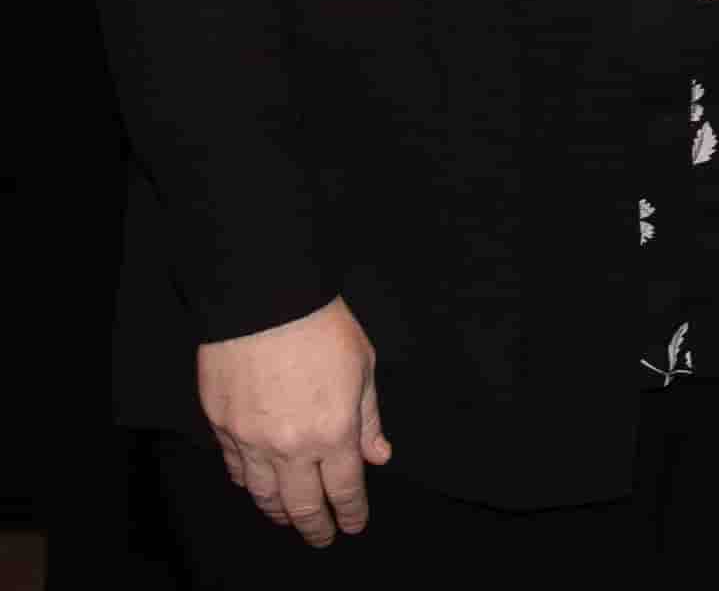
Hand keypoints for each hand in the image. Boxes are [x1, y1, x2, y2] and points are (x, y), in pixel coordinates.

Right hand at [195, 296, 389, 544]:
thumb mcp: (363, 367)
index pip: (344, 489)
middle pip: (302, 504)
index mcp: (333, 432)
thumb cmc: (322, 327)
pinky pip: (236, 469)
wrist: (264, 299)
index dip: (351, 512)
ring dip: (279, 512)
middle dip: (315, 526)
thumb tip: (379, 455)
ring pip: (263, 494)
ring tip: (291, 518)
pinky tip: (258, 487)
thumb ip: (369, 418)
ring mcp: (250, 440)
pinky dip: (249, 484)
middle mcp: (290, 446)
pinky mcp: (221, 427)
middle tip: (322, 538)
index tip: (355, 525)